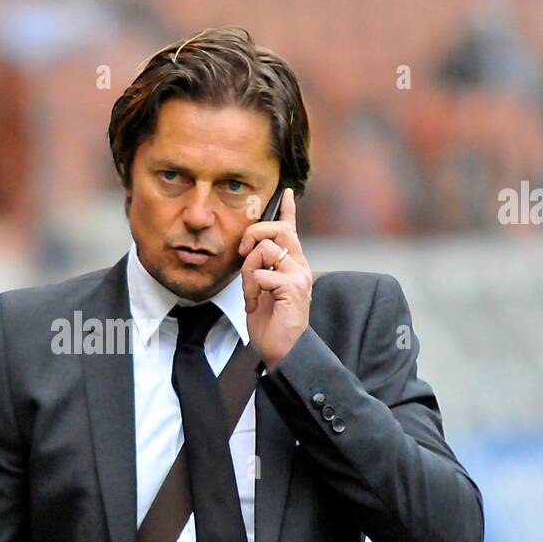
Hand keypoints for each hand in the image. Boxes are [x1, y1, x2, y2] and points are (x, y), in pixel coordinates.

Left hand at [238, 187, 311, 369]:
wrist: (283, 350)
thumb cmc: (271, 323)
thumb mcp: (262, 290)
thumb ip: (261, 269)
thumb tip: (249, 252)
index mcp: (293, 265)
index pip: (291, 230)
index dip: (288, 209)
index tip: (287, 191)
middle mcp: (300, 266)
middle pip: (276, 229)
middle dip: (252, 234)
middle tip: (242, 255)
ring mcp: (299, 276)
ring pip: (264, 250)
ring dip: (247, 272)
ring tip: (251, 294)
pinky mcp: (293, 287)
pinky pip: (261, 274)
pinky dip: (250, 290)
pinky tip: (254, 305)